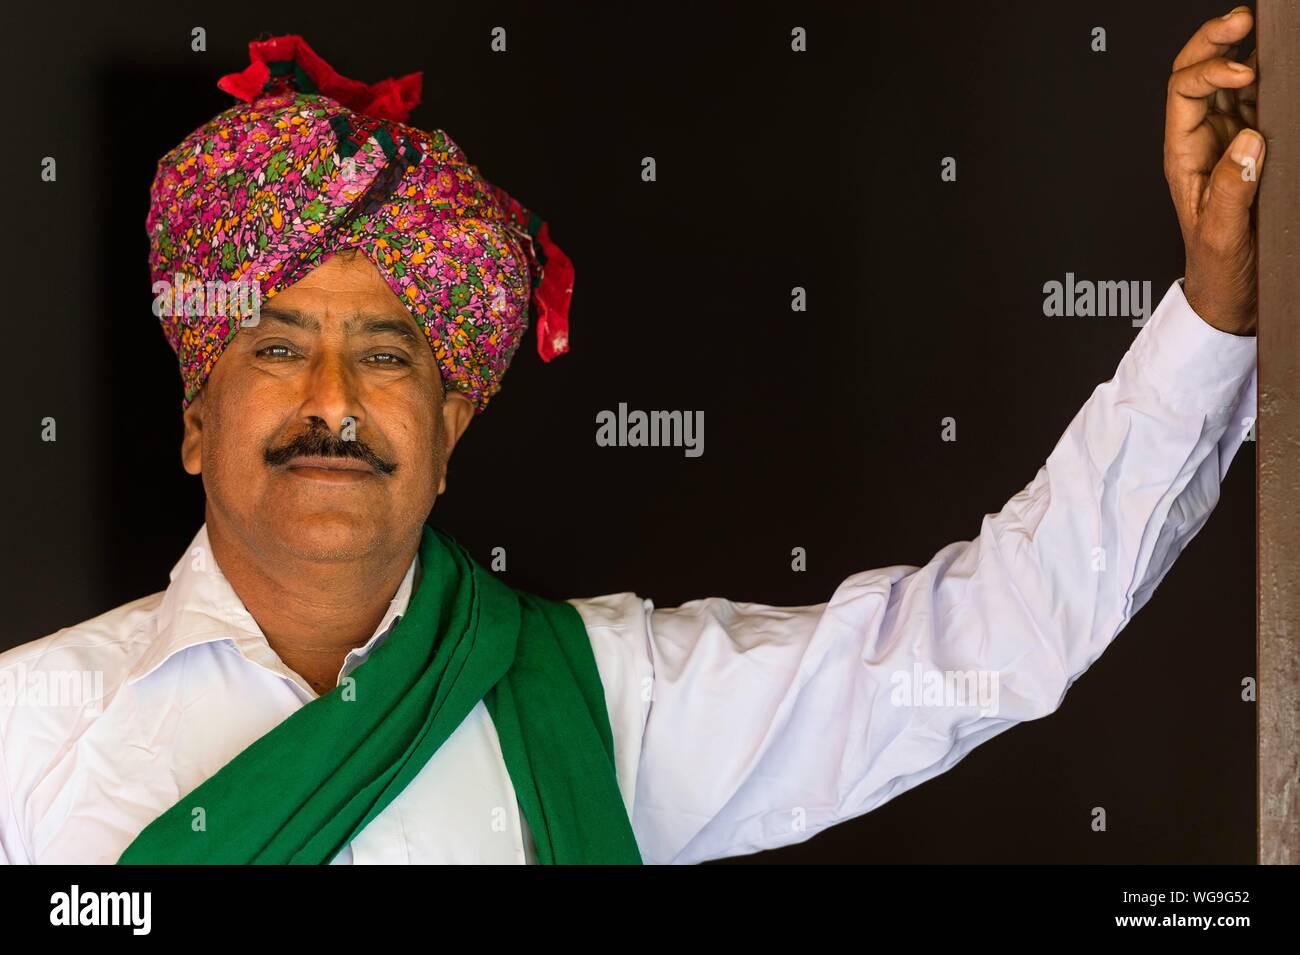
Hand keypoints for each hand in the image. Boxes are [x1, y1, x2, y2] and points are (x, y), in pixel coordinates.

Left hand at [1164, 5, 1263, 335]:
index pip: (1183, 93)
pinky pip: (1262, 101)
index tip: (1244, 71)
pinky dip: (1273, 75)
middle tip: (1244, 17)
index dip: (1208, 69)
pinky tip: (1285, 63)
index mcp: (1183, 155)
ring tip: (1264, 23)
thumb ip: (1230, 191)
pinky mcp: (1257, 148)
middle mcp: (1203, 140)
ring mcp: (1230, 140)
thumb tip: (1249, 140)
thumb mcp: (1221, 236)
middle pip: (1197, 73)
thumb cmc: (1219, 271)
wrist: (1234, 297)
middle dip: (1215, 39)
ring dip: (1244, 48)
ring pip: (1230, 79)